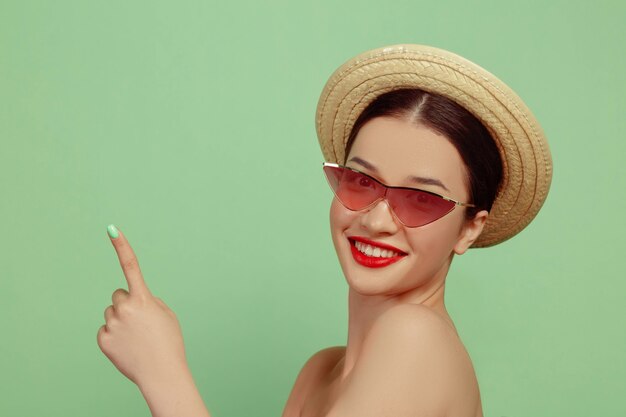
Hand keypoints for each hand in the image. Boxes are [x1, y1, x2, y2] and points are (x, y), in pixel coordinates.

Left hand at [97, 225, 187, 387]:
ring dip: (121, 320)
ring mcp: (112, 324)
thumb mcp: (166, 314)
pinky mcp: (103, 339)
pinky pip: (106, 329)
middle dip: (127, 303)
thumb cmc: (168, 342)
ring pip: (111, 312)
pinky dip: (114, 336)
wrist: (162, 373)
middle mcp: (124, 308)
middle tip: (141, 322)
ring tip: (136, 337)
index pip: (130, 266)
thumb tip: (130, 299)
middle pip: (118, 294)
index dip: (122, 246)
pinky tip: (127, 346)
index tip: (112, 228)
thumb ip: (147, 300)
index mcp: (143, 299)